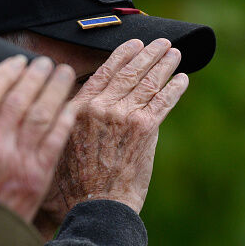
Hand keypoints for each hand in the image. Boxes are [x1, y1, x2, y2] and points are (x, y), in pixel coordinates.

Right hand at [0, 55, 76, 222]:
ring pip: (41, 114)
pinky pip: (55, 140)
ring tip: (62, 72)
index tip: (17, 60)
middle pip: (19, 98)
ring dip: (54, 89)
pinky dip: (66, 118)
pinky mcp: (37, 177)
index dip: (6, 72)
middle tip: (44, 61)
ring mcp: (17, 160)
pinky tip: (72, 103)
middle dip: (35, 75)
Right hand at [35, 39, 188, 239]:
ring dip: (164, 64)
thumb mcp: (62, 139)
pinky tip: (182, 79)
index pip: (104, 71)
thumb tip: (90, 101)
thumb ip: (76, 117)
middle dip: (148, 53)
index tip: (133, 43)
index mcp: (80, 106)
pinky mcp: (145, 129)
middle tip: (161, 42)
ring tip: (174, 53)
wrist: (94, 202)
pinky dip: (175, 89)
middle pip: (129, 72)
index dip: (121, 54)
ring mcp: (124, 116)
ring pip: (148, 82)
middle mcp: (101, 106)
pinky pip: (163, 101)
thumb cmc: (74, 178)